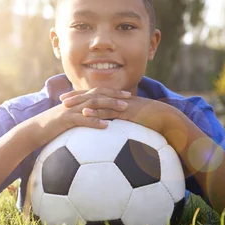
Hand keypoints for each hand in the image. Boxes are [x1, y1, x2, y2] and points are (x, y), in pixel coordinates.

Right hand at [29, 87, 132, 147]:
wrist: (35, 129)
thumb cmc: (53, 127)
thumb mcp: (68, 120)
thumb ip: (82, 117)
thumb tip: (96, 121)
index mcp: (77, 100)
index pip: (97, 92)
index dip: (112, 92)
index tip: (127, 94)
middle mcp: (76, 102)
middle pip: (98, 95)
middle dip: (115, 95)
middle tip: (130, 97)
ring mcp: (71, 110)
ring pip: (93, 105)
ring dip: (110, 105)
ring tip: (123, 108)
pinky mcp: (66, 119)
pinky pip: (83, 120)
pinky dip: (95, 122)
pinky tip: (106, 126)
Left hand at [61, 88, 177, 136]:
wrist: (163, 118)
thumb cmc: (149, 121)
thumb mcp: (132, 121)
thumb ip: (120, 122)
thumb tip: (111, 129)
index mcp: (115, 100)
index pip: (95, 96)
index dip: (81, 96)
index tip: (67, 99)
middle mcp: (115, 99)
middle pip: (92, 95)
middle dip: (76, 96)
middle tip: (61, 99)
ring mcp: (119, 104)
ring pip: (96, 101)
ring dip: (80, 102)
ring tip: (66, 106)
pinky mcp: (125, 111)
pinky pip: (108, 111)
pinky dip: (95, 112)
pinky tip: (84, 114)